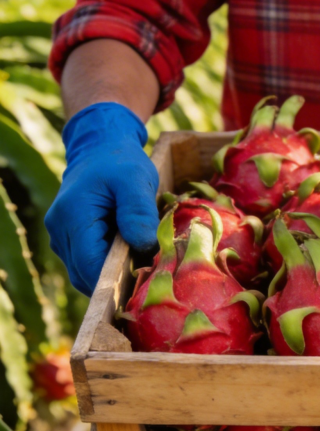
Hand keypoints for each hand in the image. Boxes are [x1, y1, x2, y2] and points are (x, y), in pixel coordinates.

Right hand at [45, 103, 159, 295]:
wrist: (100, 148)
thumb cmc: (121, 163)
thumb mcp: (136, 180)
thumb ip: (138, 212)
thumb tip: (143, 246)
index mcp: (72, 216)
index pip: (89, 264)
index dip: (116, 280)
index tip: (145, 279)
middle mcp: (59, 231)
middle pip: (85, 274)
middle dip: (115, 281)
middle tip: (149, 276)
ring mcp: (61, 237)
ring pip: (84, 273)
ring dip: (111, 276)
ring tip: (142, 265)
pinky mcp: (69, 240)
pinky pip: (86, 264)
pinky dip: (107, 267)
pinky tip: (131, 258)